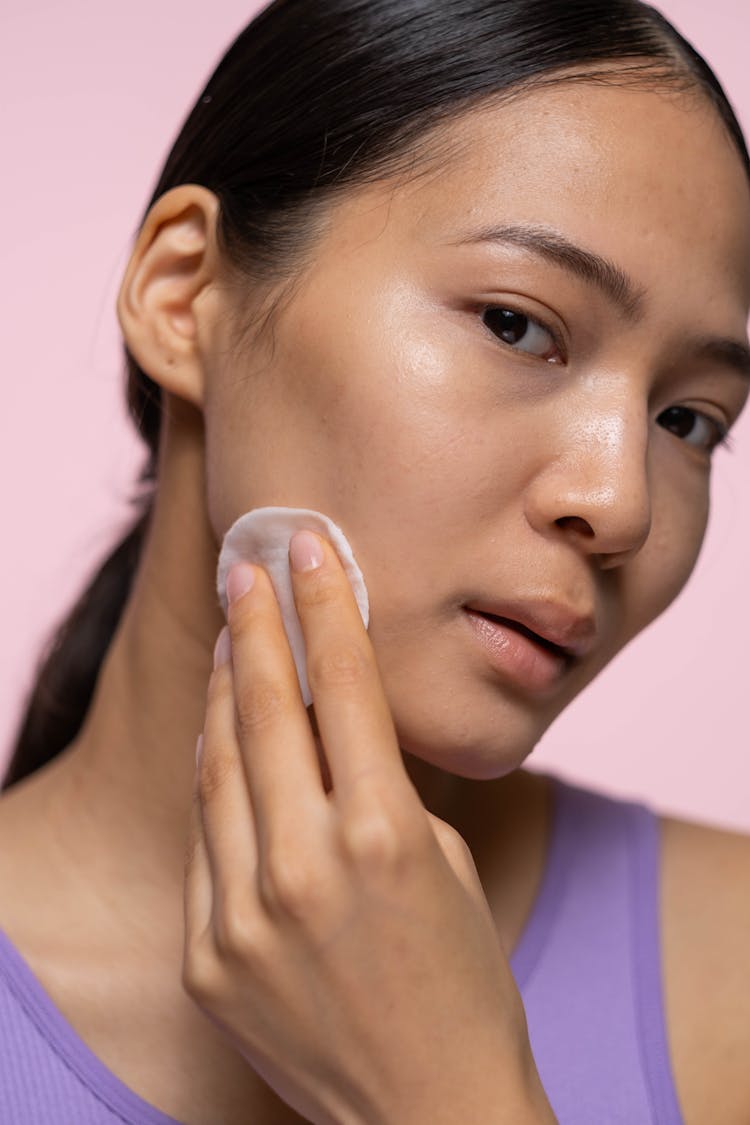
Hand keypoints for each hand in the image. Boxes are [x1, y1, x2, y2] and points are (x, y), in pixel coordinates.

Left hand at [183, 530, 554, 1124]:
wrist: (430, 1108)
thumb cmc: (461, 977)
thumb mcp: (441, 856)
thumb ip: (377, 783)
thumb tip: (324, 716)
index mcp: (385, 835)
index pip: (343, 685)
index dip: (326, 604)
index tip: (311, 547)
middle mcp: (305, 869)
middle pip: (264, 709)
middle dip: (253, 624)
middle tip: (243, 567)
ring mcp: (244, 918)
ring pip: (216, 767)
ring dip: (221, 691)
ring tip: (226, 638)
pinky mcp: (208, 959)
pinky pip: (204, 841)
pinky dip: (212, 778)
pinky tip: (217, 734)